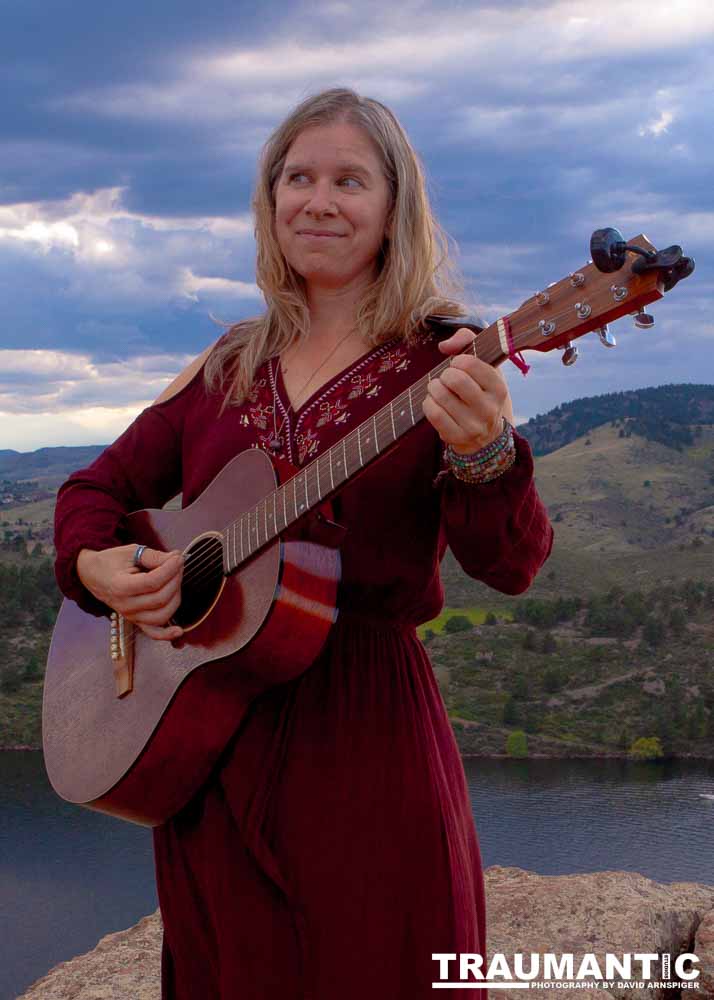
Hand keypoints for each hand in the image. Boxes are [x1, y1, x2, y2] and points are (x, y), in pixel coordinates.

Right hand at [76, 545, 184, 640]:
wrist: (94, 575)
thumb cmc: (111, 562)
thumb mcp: (130, 552)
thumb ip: (154, 556)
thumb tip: (176, 558)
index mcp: (120, 586)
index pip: (152, 582)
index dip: (170, 569)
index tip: (178, 557)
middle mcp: (125, 605)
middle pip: (160, 598)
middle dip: (175, 579)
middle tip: (177, 564)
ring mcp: (131, 616)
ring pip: (162, 615)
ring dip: (175, 597)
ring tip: (175, 580)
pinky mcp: (136, 621)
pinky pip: (153, 633)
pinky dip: (167, 634)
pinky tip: (178, 630)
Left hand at [422, 328, 513, 453]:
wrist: (486, 436)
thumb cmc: (481, 392)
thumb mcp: (484, 366)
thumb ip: (467, 341)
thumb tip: (444, 345)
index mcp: (499, 389)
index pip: (470, 363)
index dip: (458, 361)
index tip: (458, 366)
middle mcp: (489, 409)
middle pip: (455, 379)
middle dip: (444, 375)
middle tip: (446, 378)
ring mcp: (473, 426)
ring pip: (441, 396)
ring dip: (434, 388)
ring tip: (438, 389)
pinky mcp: (457, 438)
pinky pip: (434, 413)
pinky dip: (428, 403)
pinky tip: (434, 402)